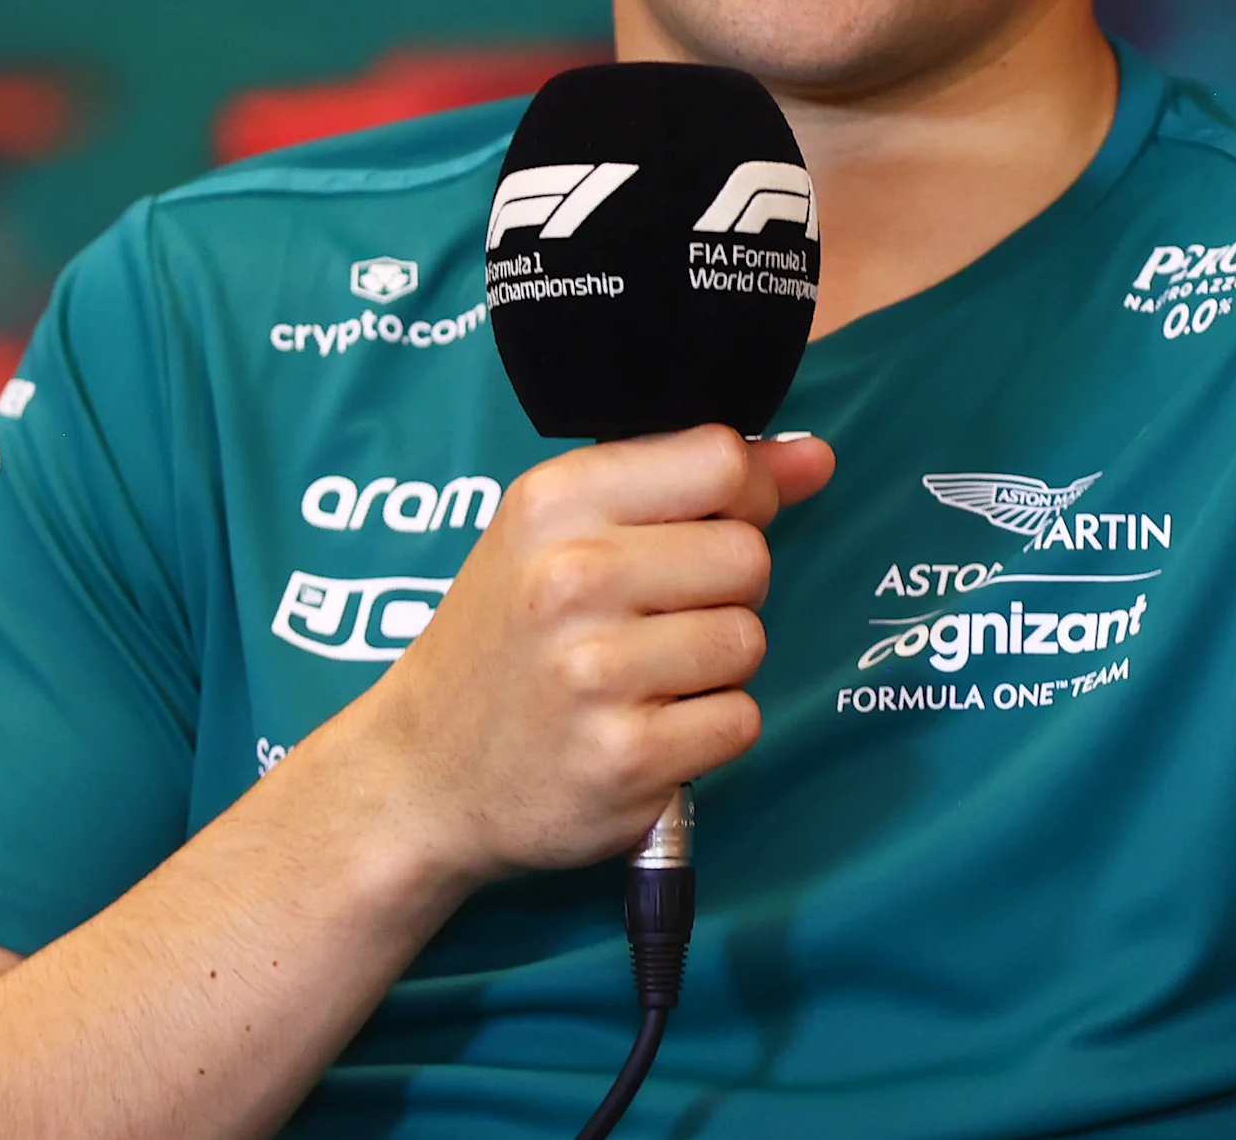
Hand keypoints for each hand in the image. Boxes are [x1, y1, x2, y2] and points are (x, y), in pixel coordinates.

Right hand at [292, 426, 834, 889]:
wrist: (421, 777)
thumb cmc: (505, 639)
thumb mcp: (559, 533)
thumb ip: (685, 482)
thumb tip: (813, 458)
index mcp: (553, 502)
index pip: (718, 458)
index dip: (742, 494)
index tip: (714, 524)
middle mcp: (570, 578)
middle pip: (748, 555)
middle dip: (724, 590)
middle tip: (654, 620)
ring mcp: (595, 672)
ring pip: (748, 640)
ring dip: (715, 668)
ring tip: (641, 678)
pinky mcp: (626, 757)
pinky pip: (739, 721)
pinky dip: (707, 732)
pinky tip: (644, 729)